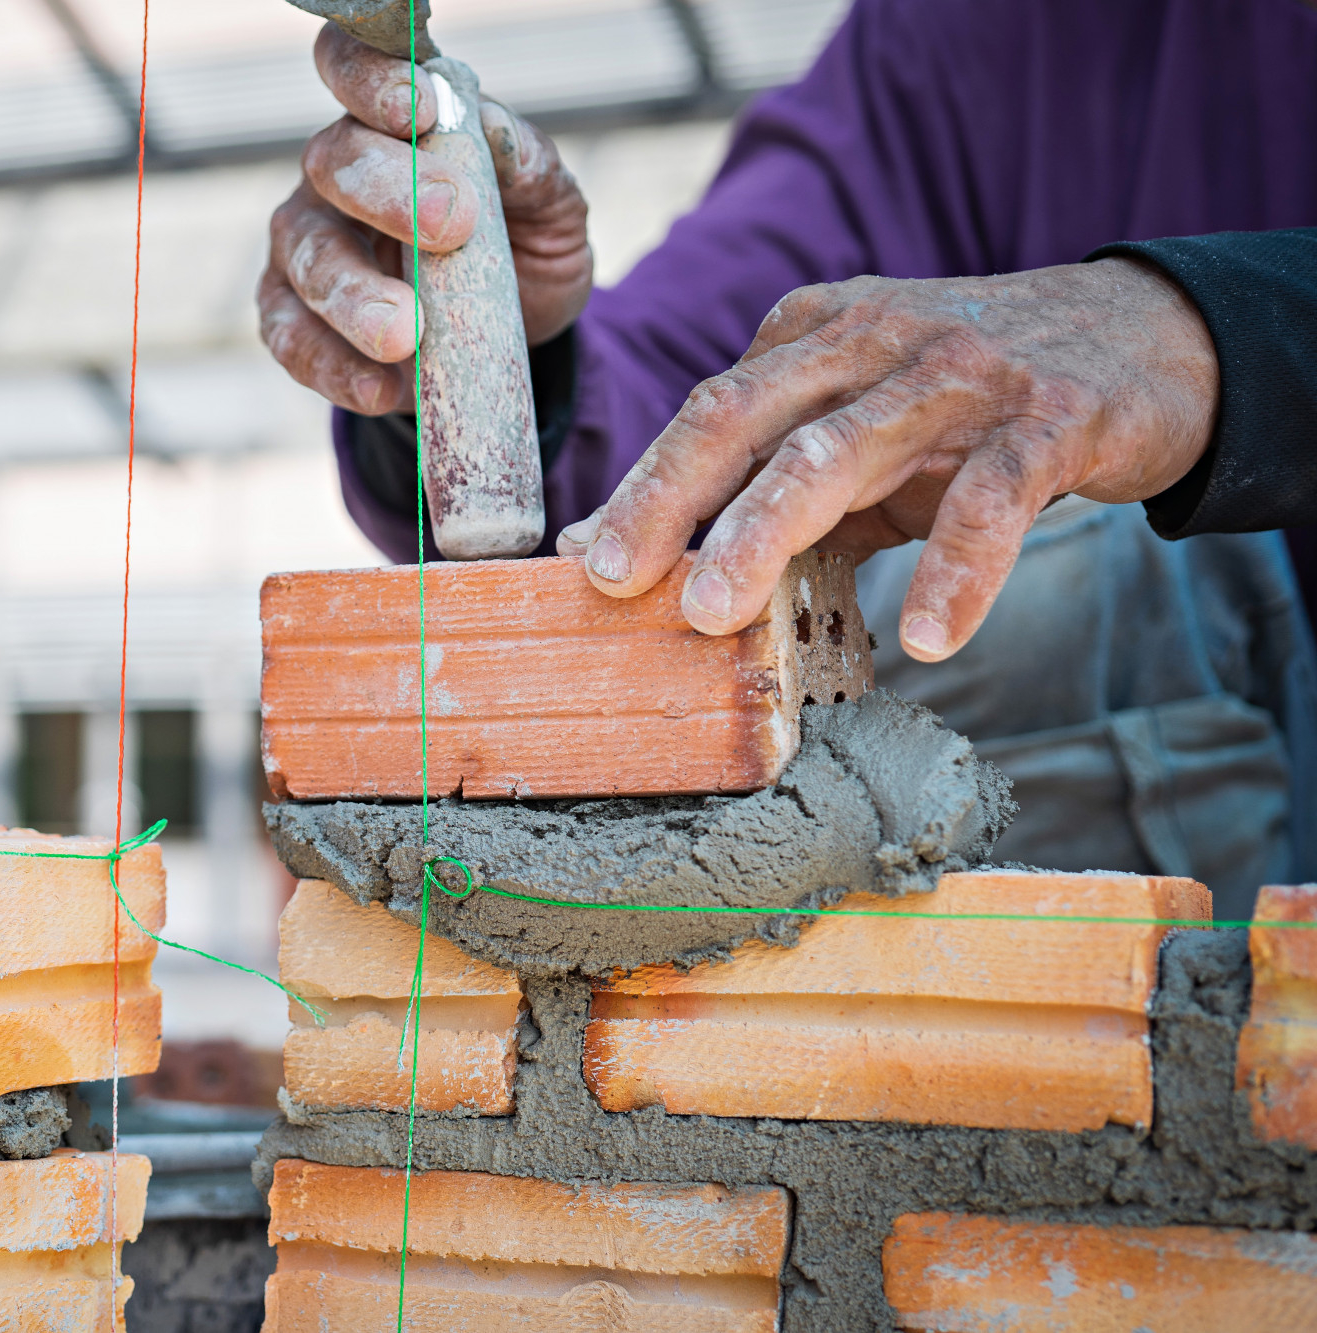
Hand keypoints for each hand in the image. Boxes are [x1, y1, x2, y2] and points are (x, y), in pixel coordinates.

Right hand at [257, 23, 593, 415]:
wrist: (512, 338)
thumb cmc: (520, 247)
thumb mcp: (550, 208)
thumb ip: (530, 166)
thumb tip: (497, 133)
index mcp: (395, 122)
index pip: (355, 67)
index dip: (373, 78)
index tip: (420, 111)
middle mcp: (338, 174)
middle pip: (332, 162)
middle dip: (388, 193)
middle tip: (451, 227)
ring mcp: (307, 246)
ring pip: (307, 255)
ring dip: (354, 297)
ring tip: (406, 336)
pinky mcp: (292, 317)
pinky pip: (292, 338)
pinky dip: (334, 366)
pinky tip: (382, 389)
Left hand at [555, 258, 1218, 661]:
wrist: (1148, 340)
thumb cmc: (970, 405)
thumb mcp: (861, 430)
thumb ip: (770, 488)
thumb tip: (648, 567)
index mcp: (815, 336)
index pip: (710, 411)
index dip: (643, 485)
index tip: (582, 561)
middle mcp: (873, 338)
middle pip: (745, 416)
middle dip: (668, 499)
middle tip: (614, 578)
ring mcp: (960, 373)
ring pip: (841, 450)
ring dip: (767, 534)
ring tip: (716, 617)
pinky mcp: (1049, 417)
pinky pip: (989, 498)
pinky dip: (957, 571)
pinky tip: (925, 637)